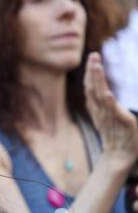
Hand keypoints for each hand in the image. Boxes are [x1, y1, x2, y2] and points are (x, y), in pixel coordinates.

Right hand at [84, 52, 137, 166]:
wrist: (119, 156)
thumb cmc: (115, 136)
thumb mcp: (108, 117)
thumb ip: (104, 104)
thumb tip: (103, 92)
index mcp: (97, 108)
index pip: (91, 87)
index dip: (91, 72)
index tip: (92, 56)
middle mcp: (100, 111)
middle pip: (93, 88)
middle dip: (93, 71)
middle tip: (93, 55)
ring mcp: (108, 117)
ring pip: (100, 96)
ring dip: (98, 81)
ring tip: (97, 67)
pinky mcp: (120, 124)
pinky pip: (112, 113)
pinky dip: (109, 103)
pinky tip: (108, 94)